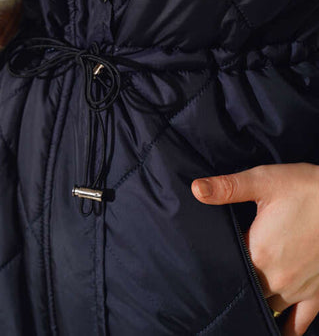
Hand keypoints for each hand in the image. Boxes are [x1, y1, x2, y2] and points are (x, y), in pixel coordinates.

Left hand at [191, 163, 318, 335]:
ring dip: (256, 297)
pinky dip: (286, 328)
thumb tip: (196, 189)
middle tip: (229, 268)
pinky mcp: (317, 295)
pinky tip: (275, 328)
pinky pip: (298, 324)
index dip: (218, 258)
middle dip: (236, 279)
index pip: (227, 265)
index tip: (210, 253)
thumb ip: (228, 187)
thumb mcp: (263, 181)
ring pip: (267, 305)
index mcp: (259, 252)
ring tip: (246, 288)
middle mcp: (276, 278)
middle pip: (245, 287)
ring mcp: (297, 291)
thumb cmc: (305, 188)